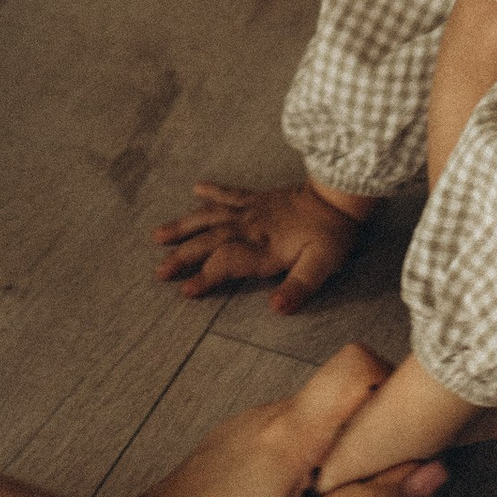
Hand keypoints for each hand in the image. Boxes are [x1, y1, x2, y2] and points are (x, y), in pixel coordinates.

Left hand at [100, 346, 447, 496]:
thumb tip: (431, 474)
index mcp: (289, 430)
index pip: (359, 363)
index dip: (396, 398)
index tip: (404, 460)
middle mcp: (273, 417)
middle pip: (357, 417)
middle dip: (380, 478)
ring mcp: (256, 433)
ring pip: (334, 445)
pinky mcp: (244, 455)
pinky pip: (304, 461)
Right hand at [153, 178, 365, 312]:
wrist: (339, 196)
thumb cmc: (332, 236)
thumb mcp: (322, 266)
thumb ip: (298, 288)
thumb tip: (276, 308)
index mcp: (265, 247)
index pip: (227, 263)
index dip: (205, 277)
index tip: (185, 291)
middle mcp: (251, 228)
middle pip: (210, 242)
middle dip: (183, 257)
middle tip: (159, 271)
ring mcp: (252, 210)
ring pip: (210, 217)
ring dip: (184, 226)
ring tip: (158, 236)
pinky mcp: (258, 198)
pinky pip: (230, 193)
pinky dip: (212, 190)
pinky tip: (196, 188)